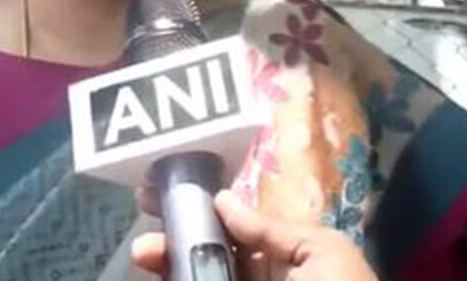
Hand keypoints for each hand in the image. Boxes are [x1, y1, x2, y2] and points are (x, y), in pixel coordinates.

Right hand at [132, 189, 376, 280]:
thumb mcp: (323, 253)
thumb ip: (271, 228)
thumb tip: (224, 198)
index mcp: (281, 256)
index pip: (231, 227)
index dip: (197, 209)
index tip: (162, 193)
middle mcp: (255, 278)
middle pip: (204, 254)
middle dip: (173, 240)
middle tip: (145, 238)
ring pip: (194, 276)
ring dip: (166, 264)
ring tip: (143, 254)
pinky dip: (174, 277)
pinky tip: (160, 273)